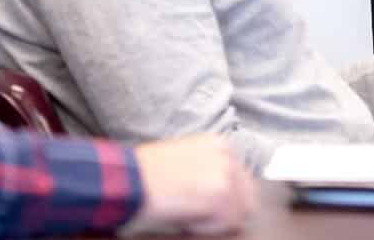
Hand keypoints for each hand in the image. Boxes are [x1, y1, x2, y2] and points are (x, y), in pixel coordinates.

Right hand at [127, 135, 255, 234]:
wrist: (126, 179)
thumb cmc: (145, 175)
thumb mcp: (184, 162)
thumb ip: (209, 173)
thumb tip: (225, 198)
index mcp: (219, 145)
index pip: (242, 184)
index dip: (225, 204)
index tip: (203, 210)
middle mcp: (228, 154)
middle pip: (246, 200)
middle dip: (225, 213)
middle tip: (194, 214)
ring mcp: (226, 173)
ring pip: (238, 215)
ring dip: (214, 221)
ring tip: (187, 214)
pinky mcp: (221, 194)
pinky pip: (227, 225)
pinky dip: (206, 228)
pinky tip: (184, 217)